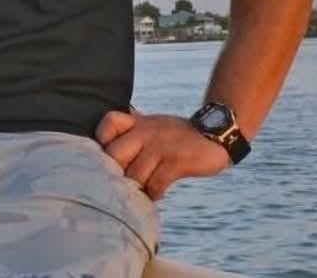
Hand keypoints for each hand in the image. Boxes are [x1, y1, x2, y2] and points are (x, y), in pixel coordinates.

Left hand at [95, 109, 229, 200]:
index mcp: (138, 122)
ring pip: (134, 175)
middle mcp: (145, 132)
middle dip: (115, 174)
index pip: (109, 122)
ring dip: (135, 189)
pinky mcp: (176, 162)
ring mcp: (160, 146)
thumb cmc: (176, 135)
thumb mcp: (151, 126)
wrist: (214, 135)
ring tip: (139, 194)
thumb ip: (131, 132)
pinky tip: (157, 193)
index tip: (107, 157)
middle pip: (115, 155)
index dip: (102, 140)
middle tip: (120, 185)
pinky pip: (156, 184)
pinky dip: (153, 194)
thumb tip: (104, 145)